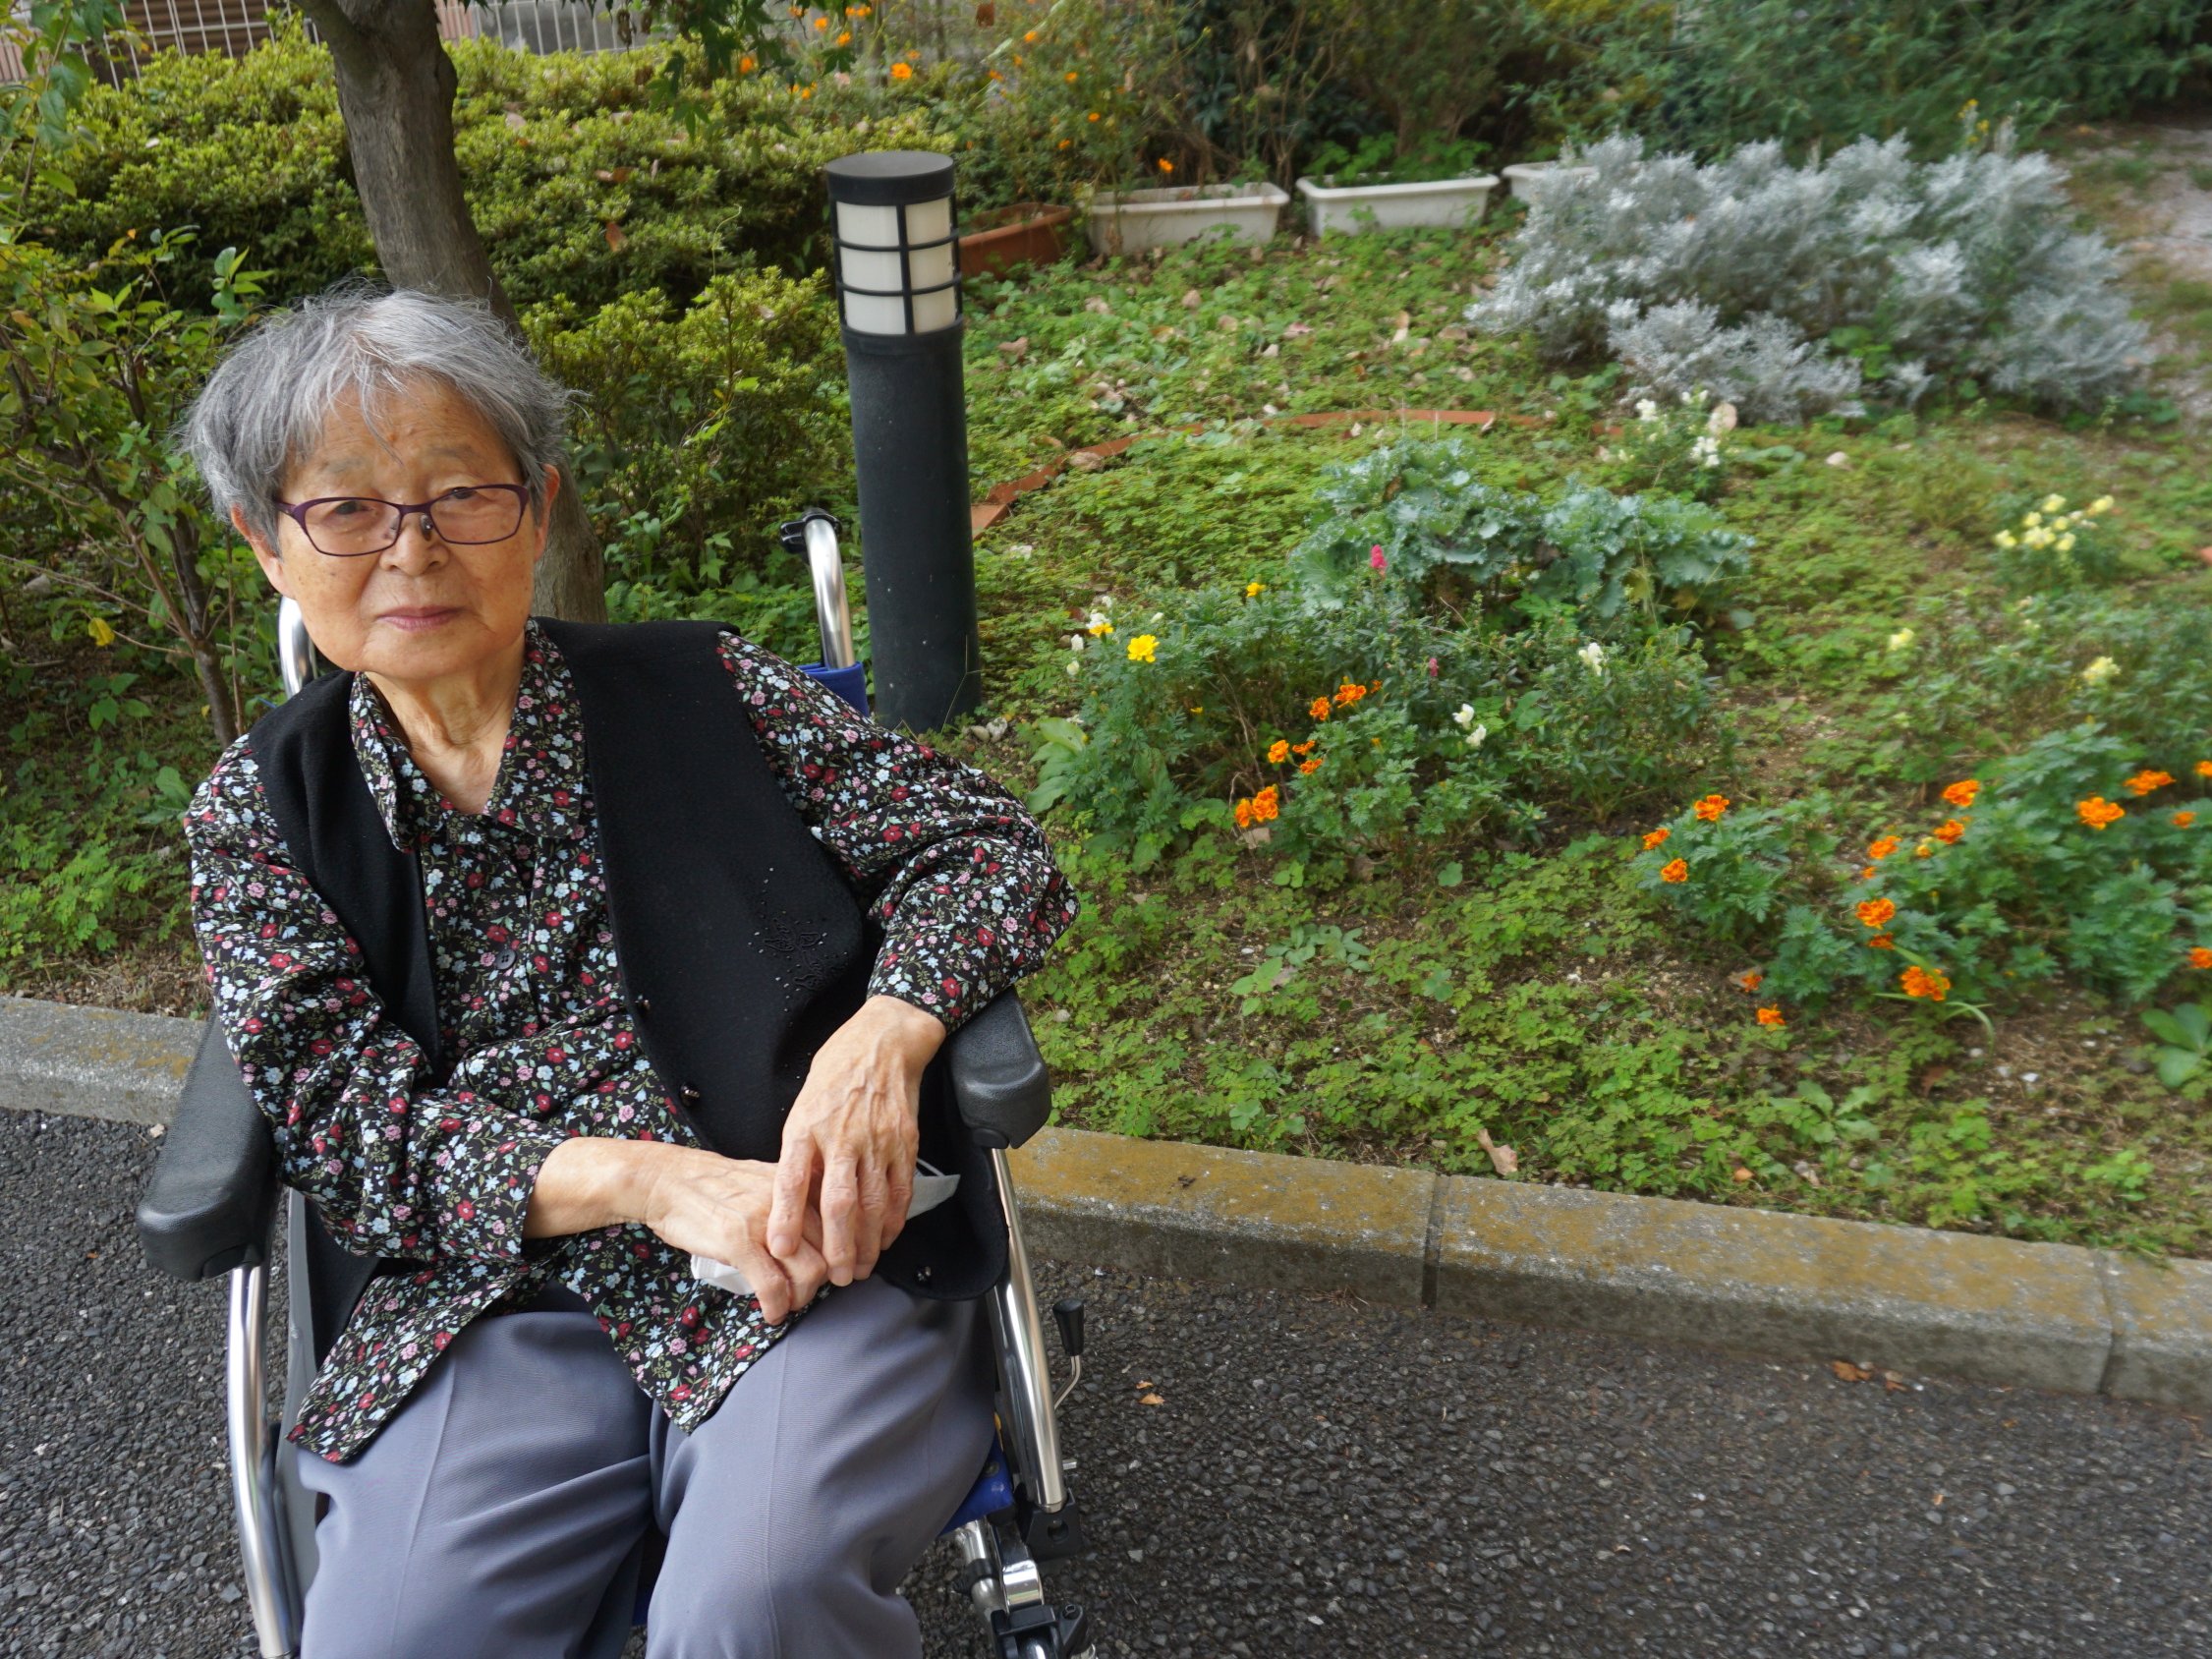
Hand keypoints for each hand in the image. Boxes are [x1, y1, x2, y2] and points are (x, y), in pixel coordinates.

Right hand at [636, 1146, 829, 1324]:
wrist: (669, 1181)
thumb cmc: (714, 1185)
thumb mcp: (764, 1179)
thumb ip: (793, 1200)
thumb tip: (818, 1230)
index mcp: (797, 1185)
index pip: (840, 1224)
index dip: (843, 1255)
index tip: (836, 1271)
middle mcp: (787, 1201)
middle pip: (831, 1251)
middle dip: (826, 1281)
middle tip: (809, 1292)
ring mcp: (764, 1222)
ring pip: (809, 1272)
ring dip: (803, 1298)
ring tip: (790, 1304)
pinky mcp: (738, 1242)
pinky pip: (772, 1285)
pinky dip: (777, 1307)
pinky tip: (772, 1313)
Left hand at [767, 995, 946, 1286]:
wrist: (884, 1041)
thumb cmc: (837, 1072)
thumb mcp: (803, 1105)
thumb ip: (800, 1151)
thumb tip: (793, 1198)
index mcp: (807, 1127)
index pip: (791, 1180)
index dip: (785, 1218)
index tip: (778, 1248)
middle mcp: (841, 1136)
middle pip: (838, 1203)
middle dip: (837, 1247)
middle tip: (836, 1276)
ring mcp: (876, 1140)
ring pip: (873, 1203)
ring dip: (869, 1242)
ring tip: (862, 1266)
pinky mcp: (904, 1141)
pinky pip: (900, 1189)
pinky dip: (895, 1218)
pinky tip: (888, 1236)